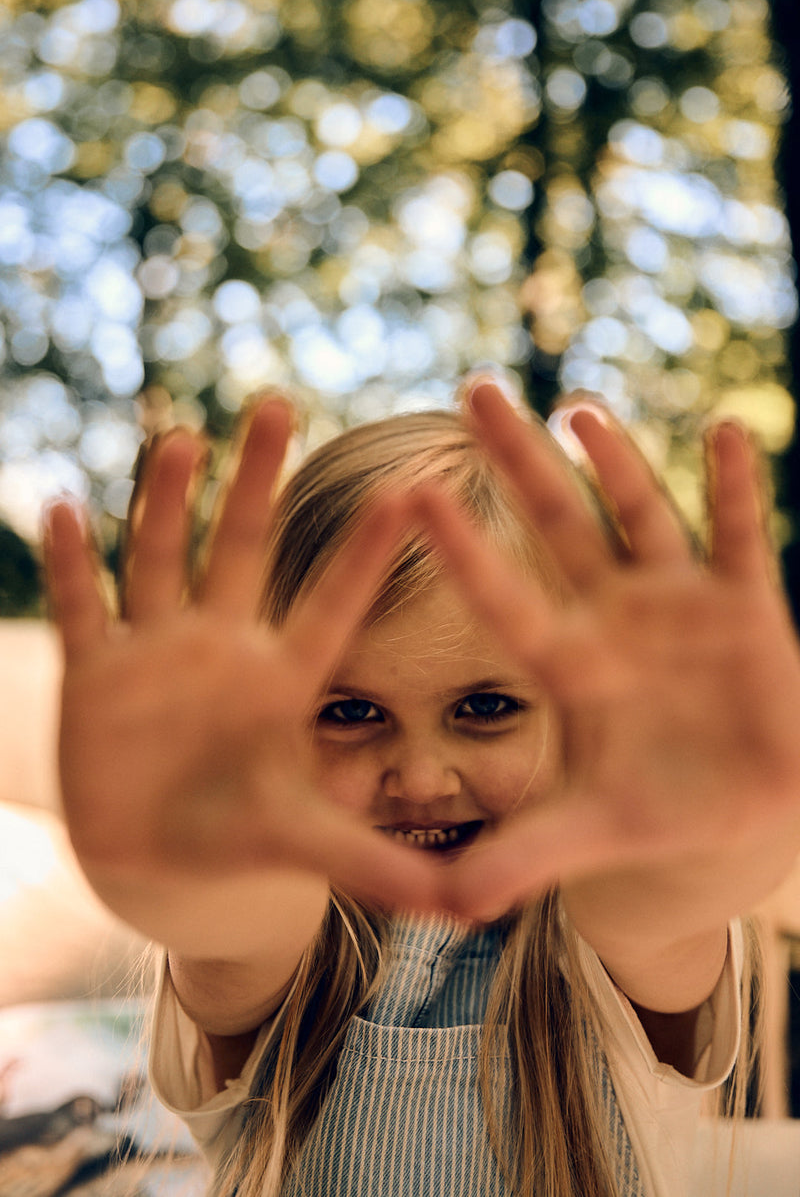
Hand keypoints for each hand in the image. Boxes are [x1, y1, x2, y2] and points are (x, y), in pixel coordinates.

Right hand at [44, 398, 440, 919]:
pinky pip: (83, 608)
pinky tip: (64, 511)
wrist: (163, 861)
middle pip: (242, 549)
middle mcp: (224, 646)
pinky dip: (72, 566)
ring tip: (182, 438)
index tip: (409, 490)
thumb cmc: (244, 840)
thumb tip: (470, 907)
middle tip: (280, 404)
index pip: (333, 603)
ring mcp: (157, 653)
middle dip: (256, 480)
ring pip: (161, 559)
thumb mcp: (310, 843)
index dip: (367, 552)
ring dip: (165, 501)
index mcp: (284, 677)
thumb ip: (379, 863)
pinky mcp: (96, 675)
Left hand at [416, 381, 799, 925]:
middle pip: (557, 526)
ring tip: (577, 405)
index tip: (413, 492)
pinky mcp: (746, 604)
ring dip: (615, 459)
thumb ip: (520, 857)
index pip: (504, 596)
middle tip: (472, 388)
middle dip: (518, 460)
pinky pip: (740, 536)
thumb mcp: (584, 836)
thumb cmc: (649, 811)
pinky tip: (727, 430)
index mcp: (567, 664)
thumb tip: (445, 909)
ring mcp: (678, 603)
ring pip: (640, 515)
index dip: (465, 548)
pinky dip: (736, 487)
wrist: (732, 810)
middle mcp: (613, 616)